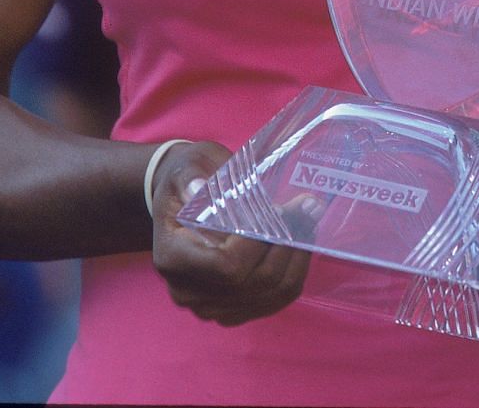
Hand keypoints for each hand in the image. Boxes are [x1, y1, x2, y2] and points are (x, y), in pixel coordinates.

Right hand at [149, 141, 311, 325]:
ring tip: (306, 222)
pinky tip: (300, 245)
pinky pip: (277, 301)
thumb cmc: (191, 180)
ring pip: (272, 293)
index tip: (277, 210)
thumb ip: (191, 176)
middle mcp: (186, 291)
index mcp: (172, 258)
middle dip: (287, 244)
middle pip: (255, 282)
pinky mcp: (232, 311)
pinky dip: (295, 273)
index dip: (259, 243)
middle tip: (304, 209)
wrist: (185, 199)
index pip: (226, 266)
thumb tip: (197, 188)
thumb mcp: (187, 167)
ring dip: (297, 257)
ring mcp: (209, 306)